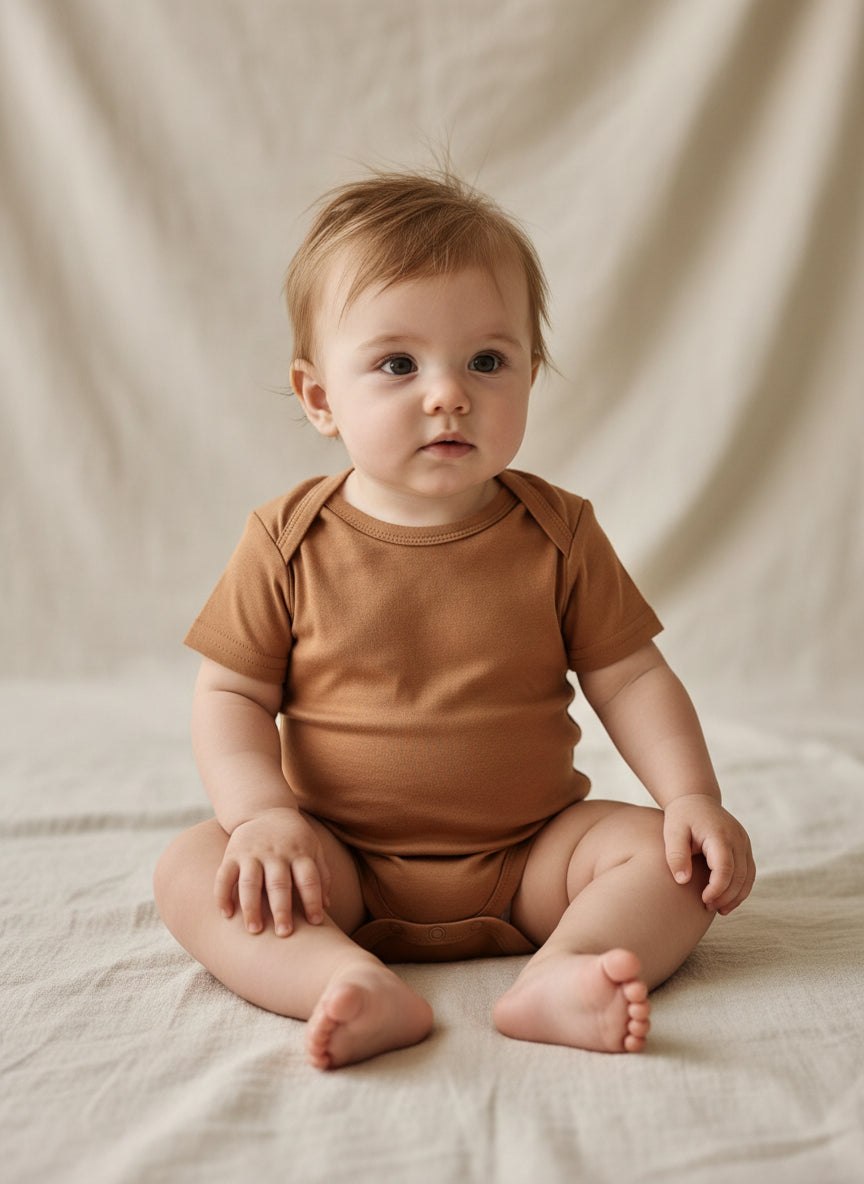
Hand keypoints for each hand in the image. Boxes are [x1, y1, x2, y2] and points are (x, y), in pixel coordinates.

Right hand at [214, 807, 331, 936]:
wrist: (264, 809)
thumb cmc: (294, 838)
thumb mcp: (313, 848)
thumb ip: (322, 875)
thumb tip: (327, 906)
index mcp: (299, 852)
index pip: (308, 878)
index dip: (313, 900)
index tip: (316, 922)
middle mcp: (276, 853)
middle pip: (279, 883)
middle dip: (281, 909)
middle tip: (284, 933)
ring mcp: (252, 853)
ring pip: (250, 882)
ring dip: (251, 907)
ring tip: (254, 930)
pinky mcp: (231, 854)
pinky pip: (224, 876)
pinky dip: (222, 895)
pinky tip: (226, 915)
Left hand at [663, 795, 754, 914]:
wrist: (696, 798)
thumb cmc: (681, 817)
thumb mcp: (672, 832)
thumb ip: (676, 855)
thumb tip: (683, 881)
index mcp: (719, 834)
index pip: (724, 867)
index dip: (717, 888)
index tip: (703, 900)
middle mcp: (737, 838)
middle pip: (739, 876)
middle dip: (726, 896)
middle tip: (707, 907)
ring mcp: (744, 842)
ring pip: (748, 877)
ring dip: (736, 896)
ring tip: (718, 909)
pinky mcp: (745, 847)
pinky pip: (749, 873)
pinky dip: (741, 889)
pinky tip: (727, 900)